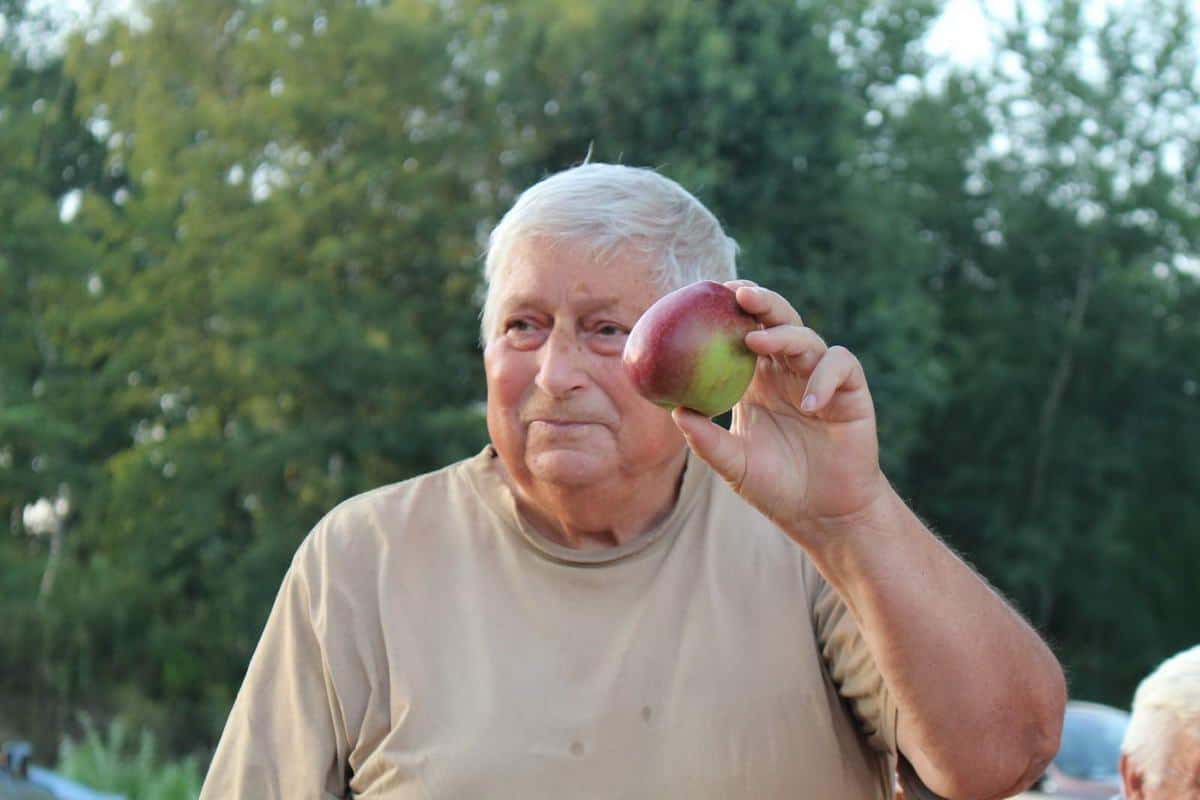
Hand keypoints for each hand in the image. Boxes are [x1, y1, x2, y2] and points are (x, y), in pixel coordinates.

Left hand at [671, 280, 888, 538]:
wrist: (821, 514)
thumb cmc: (774, 487)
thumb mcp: (733, 465)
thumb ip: (706, 440)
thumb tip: (673, 410)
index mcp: (757, 381)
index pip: (744, 331)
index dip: (730, 308)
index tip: (706, 293)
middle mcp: (788, 372)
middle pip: (778, 321)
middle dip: (761, 301)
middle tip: (738, 294)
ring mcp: (820, 380)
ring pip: (808, 338)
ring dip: (784, 335)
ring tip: (757, 342)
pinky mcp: (851, 393)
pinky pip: (841, 368)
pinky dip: (824, 377)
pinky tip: (808, 403)